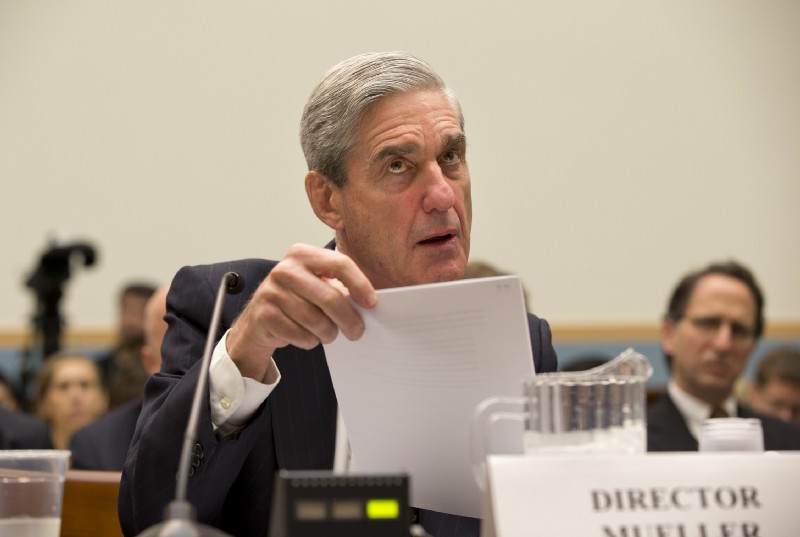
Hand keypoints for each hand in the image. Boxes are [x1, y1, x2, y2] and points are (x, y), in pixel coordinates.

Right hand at [225, 243, 376, 381]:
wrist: (259, 317)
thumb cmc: (297, 299)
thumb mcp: (317, 283)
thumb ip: (341, 287)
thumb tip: (370, 304)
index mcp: (302, 254)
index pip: (340, 264)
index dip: (360, 284)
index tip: (371, 302)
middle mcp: (285, 270)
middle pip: (330, 298)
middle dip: (349, 320)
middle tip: (356, 332)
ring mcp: (272, 292)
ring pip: (317, 322)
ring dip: (328, 334)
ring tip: (327, 333)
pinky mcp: (265, 315)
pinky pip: (301, 335)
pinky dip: (309, 341)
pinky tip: (306, 335)